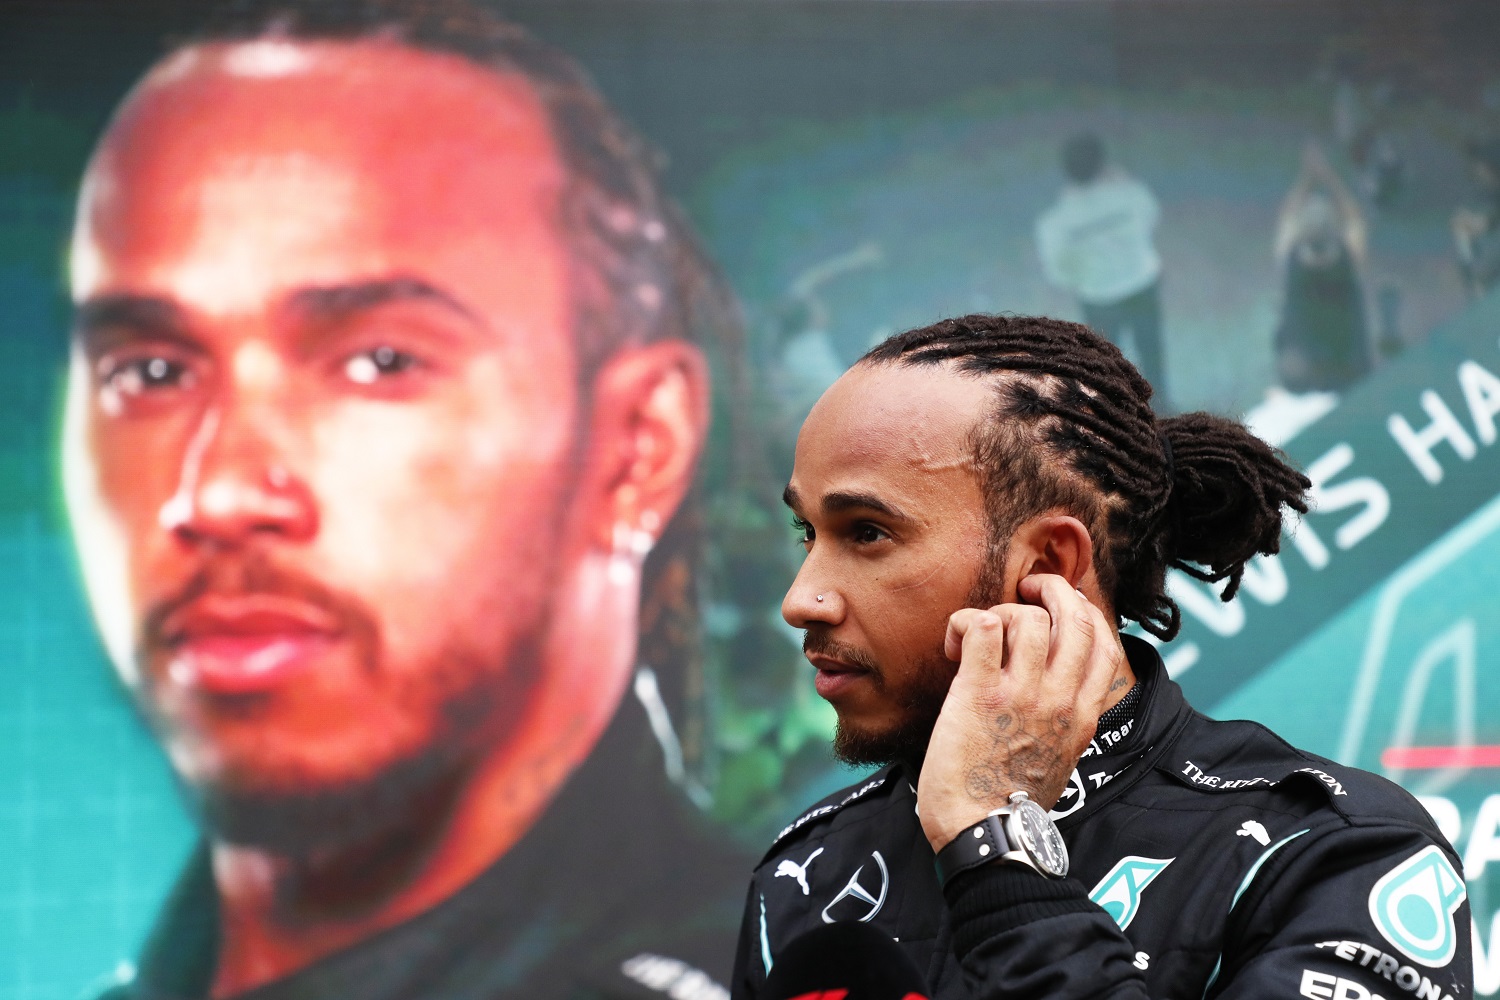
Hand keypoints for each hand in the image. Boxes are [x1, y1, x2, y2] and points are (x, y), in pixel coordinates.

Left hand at [916, 575, 1123, 851]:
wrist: (983, 834)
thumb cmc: (1010, 804)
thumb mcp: (1060, 758)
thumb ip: (1064, 721)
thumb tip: (1055, 693)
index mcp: (1083, 715)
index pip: (1105, 643)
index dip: (1084, 611)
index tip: (1059, 607)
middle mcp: (1060, 699)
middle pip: (1074, 616)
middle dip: (1051, 588)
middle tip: (1025, 588)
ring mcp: (1022, 694)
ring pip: (1027, 615)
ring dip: (1001, 610)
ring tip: (980, 634)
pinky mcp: (979, 692)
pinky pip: (983, 626)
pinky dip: (965, 621)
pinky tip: (954, 643)